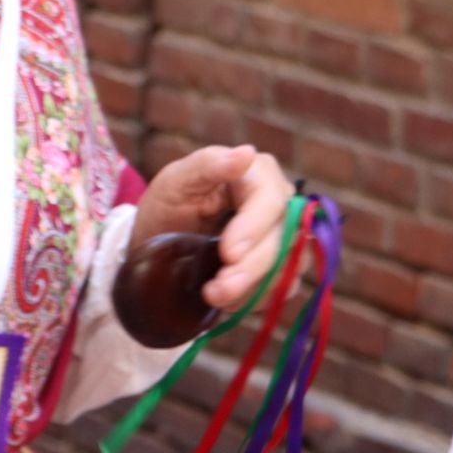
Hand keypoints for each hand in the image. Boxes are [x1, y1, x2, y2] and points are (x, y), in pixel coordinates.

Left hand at [131, 145, 293, 312]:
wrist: (162, 248)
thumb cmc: (168, 207)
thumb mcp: (175, 182)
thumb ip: (208, 165)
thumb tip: (247, 153)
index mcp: (257, 173)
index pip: (271, 200)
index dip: (254, 228)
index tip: (228, 254)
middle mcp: (280, 203)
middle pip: (285, 237)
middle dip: (250, 269)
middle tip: (215, 290)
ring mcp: (286, 236)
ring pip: (289, 266)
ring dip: (252, 288)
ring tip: (213, 295)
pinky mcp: (284, 266)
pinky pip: (285, 287)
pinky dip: (255, 298)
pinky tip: (226, 299)